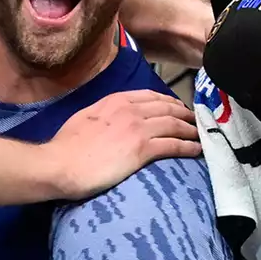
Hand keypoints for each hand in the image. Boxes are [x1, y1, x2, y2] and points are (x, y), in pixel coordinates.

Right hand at [46, 89, 199, 198]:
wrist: (60, 164)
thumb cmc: (66, 146)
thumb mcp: (86, 117)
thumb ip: (104, 113)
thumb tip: (112, 118)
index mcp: (116, 100)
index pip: (151, 96)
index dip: (168, 101)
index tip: (177, 107)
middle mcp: (130, 110)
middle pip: (167, 107)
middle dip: (184, 113)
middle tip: (195, 121)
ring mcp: (138, 128)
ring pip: (174, 124)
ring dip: (191, 129)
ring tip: (200, 135)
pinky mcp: (142, 150)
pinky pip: (173, 145)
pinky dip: (188, 146)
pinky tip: (196, 150)